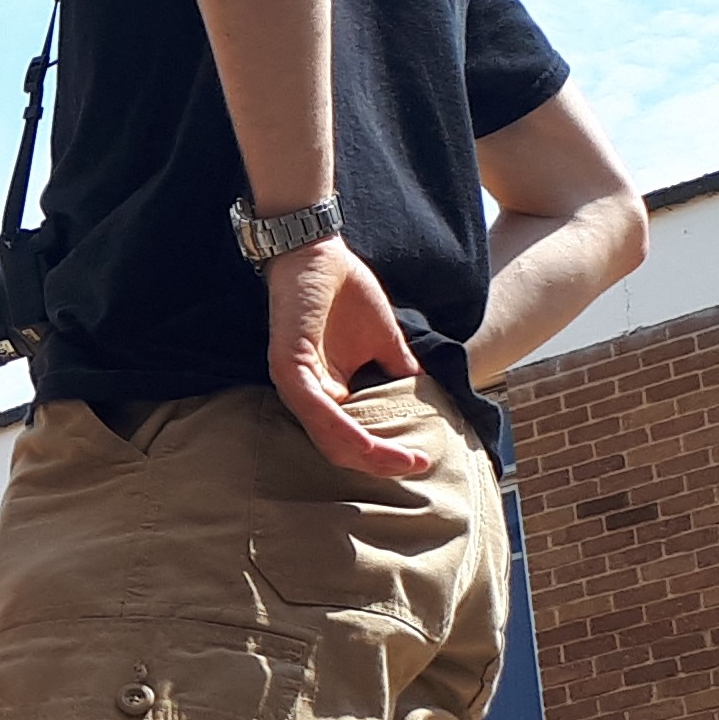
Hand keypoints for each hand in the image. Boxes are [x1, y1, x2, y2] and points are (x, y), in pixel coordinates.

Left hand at [265, 241, 436, 476]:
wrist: (319, 253)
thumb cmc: (345, 293)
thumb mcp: (384, 340)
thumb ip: (400, 371)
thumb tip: (428, 400)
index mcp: (326, 393)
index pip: (351, 441)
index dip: (384, 457)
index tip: (420, 462)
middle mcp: (307, 396)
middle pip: (339, 449)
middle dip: (380, 464)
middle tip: (416, 467)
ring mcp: (295, 384)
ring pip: (327, 438)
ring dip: (368, 455)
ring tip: (403, 460)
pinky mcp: (290, 366)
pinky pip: (317, 410)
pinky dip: (345, 430)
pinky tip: (371, 442)